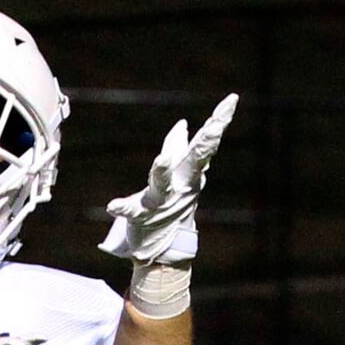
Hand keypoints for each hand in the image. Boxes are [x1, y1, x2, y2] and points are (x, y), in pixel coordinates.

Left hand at [99, 94, 237, 265]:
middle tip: (215, 125)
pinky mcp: (143, 217)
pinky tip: (112, 206)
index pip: (205, 142)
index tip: (232, 99)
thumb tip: (183, 124)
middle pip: (195, 160)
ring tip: (161, 159)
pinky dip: (123, 208)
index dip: (219, 120)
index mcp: (189, 172)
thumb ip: (177, 148)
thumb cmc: (170, 205)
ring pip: (163, 184)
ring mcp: (163, 202)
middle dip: (206, 142)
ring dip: (162, 171)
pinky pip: (132, 211)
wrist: (163, 246)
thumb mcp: (177, 176)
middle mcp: (181, 185)